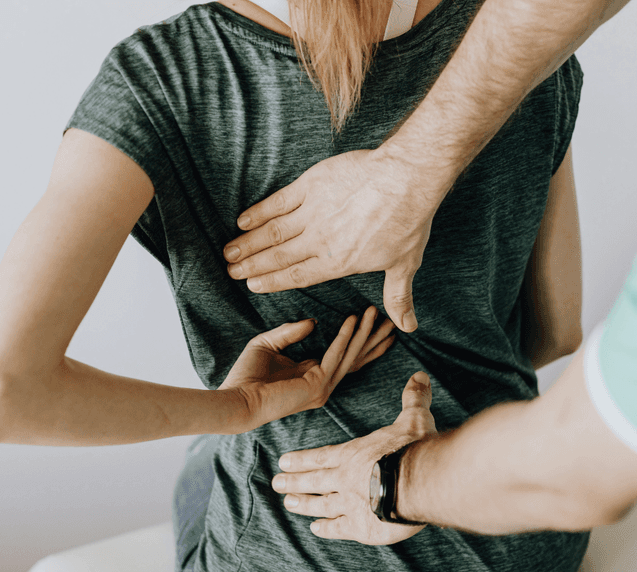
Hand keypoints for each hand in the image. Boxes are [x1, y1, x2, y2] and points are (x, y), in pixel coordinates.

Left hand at [221, 306, 394, 429]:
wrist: (236, 399)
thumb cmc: (246, 376)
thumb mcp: (268, 344)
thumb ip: (290, 332)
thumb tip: (313, 321)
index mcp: (313, 375)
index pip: (345, 356)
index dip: (361, 340)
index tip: (375, 322)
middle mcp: (322, 384)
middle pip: (356, 358)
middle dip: (374, 338)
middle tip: (392, 320)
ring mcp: (322, 387)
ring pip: (350, 355)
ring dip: (364, 333)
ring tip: (375, 312)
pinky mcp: (317, 386)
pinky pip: (335, 356)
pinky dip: (344, 337)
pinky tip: (352, 320)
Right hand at [223, 149, 450, 332]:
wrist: (405, 180)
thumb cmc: (407, 222)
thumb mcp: (404, 264)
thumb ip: (397, 297)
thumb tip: (407, 326)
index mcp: (337, 263)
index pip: (297, 276)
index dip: (272, 282)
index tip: (253, 285)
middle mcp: (319, 241)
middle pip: (278, 256)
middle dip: (252, 266)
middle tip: (231, 272)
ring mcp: (313, 212)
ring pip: (272, 232)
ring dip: (248, 243)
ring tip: (229, 252)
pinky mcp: (311, 185)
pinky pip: (278, 201)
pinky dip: (259, 211)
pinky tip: (243, 220)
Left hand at [272, 371, 436, 544]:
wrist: (419, 482)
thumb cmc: (415, 448)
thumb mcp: (414, 418)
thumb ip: (413, 399)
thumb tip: (419, 376)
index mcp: (354, 454)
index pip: (322, 456)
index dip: (302, 459)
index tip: (283, 461)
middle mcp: (346, 479)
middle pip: (314, 480)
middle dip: (294, 482)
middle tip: (276, 484)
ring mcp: (350, 504)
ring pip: (321, 504)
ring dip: (304, 504)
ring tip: (288, 505)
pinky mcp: (361, 527)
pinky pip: (338, 528)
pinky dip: (326, 528)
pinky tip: (316, 529)